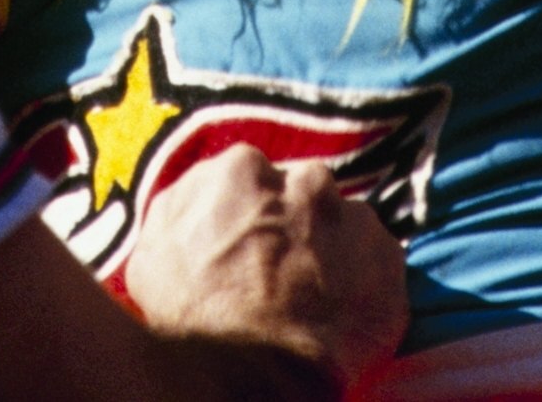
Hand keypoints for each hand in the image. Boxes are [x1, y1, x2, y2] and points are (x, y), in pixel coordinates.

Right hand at [123, 147, 408, 385]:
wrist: (252, 372)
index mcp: (242, 168)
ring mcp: (352, 217)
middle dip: (295, 223)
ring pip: (342, 223)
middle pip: (303, 193)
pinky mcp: (387, 258)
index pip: (252, 177)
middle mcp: (304, 179)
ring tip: (312, 295)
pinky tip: (338, 312)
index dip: (250, 215)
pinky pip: (376, 261)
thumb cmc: (195, 318)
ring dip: (331, 248)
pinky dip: (362, 280)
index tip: (247, 246)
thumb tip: (203, 194)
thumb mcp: (154, 252)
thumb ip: (183, 206)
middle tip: (279, 271)